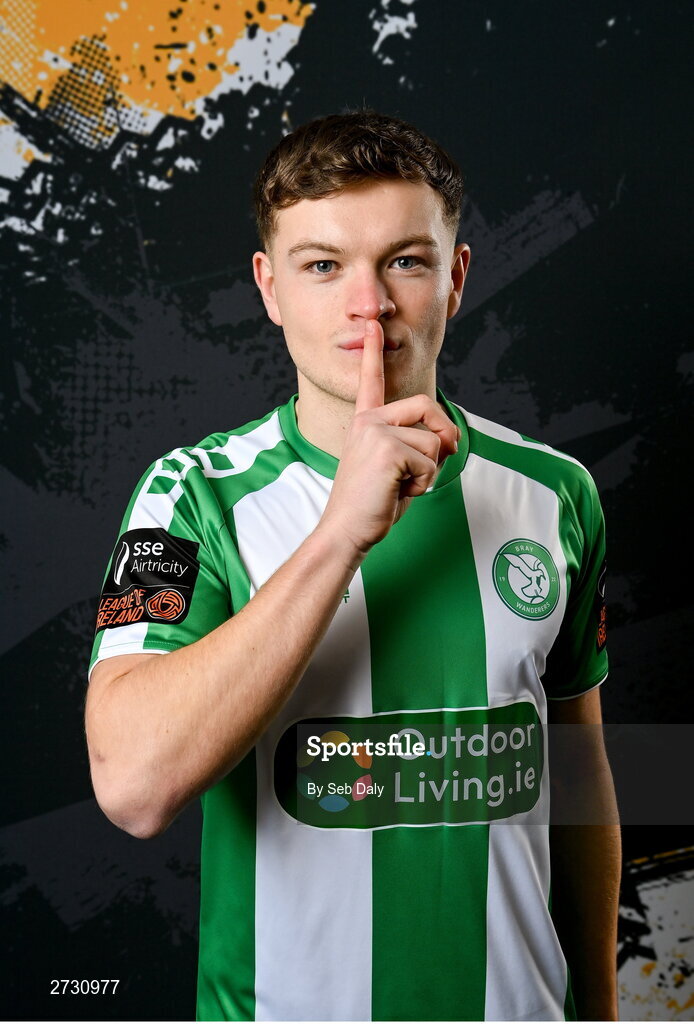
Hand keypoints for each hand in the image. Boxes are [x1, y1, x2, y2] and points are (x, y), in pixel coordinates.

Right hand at [318, 318, 458, 564]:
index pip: (371, 381)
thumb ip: (419, 446)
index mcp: (365, 423)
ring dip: (430, 471)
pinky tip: (399, 492)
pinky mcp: (387, 449)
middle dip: (445, 432)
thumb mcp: (398, 468)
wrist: (347, 530)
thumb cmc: (372, 504)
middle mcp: (368, 421)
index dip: (372, 352)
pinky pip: (430, 461)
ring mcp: (375, 432)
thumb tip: (451, 437)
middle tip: (443, 456)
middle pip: (427, 405)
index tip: (371, 325)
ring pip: (434, 441)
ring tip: (402, 487)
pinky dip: (424, 483)